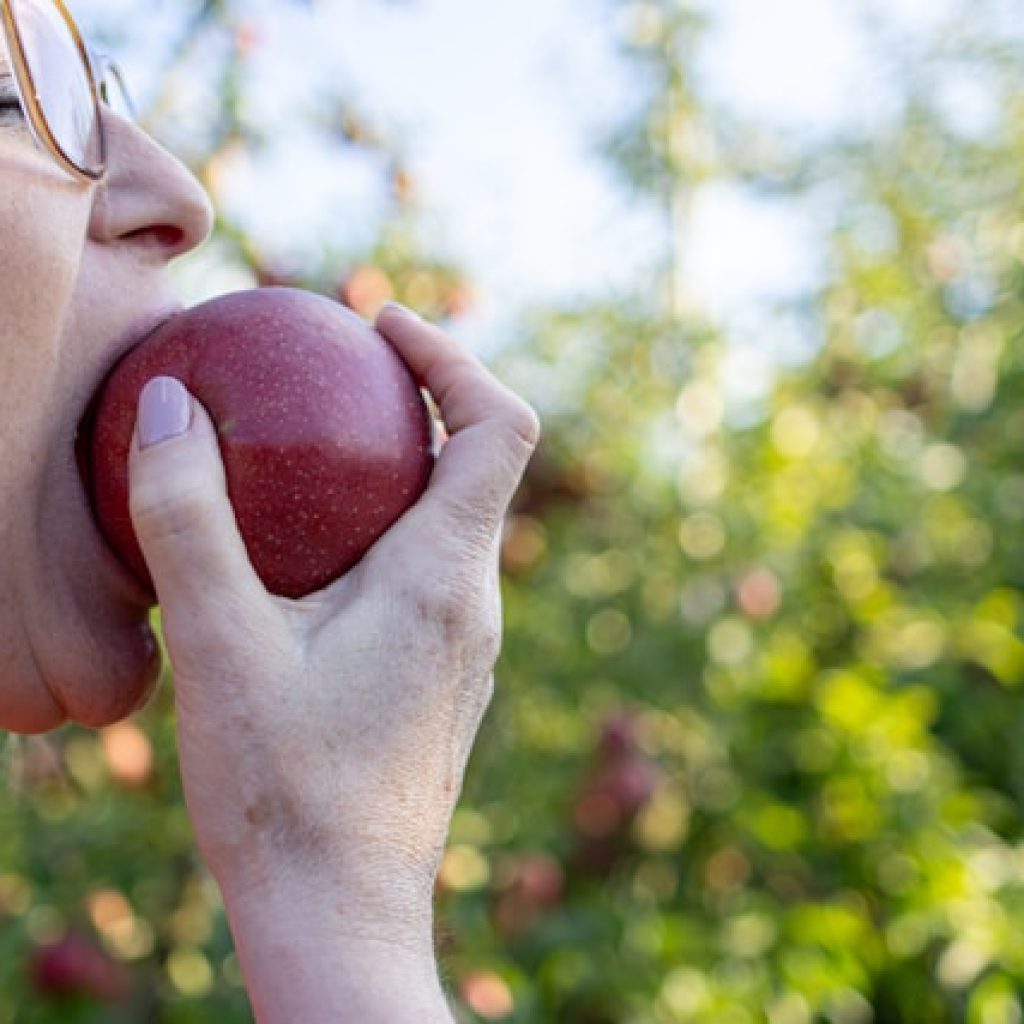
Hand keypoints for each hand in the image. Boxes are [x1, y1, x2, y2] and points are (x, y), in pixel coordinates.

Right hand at [126, 303, 537, 1010]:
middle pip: (479, 464)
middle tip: (338, 374)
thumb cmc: (283, 791)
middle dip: (421, 401)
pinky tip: (313, 558)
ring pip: (454, 521)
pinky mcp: (444, 677)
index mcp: (444, 576)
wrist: (339, 912)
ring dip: (400, 469)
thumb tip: (173, 409)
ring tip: (317, 454)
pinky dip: (387, 531)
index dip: (453, 358)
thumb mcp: (217, 645)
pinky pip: (431, 573)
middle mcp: (475, 604)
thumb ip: (188, 519)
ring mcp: (466, 645)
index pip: (497, 425)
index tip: (384, 324)